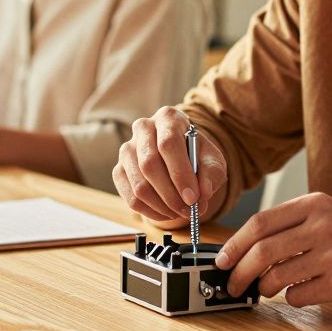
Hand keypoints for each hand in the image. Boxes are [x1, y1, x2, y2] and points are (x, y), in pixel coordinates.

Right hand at [111, 107, 227, 224]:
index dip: (180, 173)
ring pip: (139, 185)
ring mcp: (127, 149)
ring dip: (162, 206)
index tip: (193, 197)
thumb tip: (203, 193)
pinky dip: (151, 212)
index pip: (168, 143)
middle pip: (149, 164)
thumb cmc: (196, 156)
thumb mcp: (212, 160)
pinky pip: (131, 198)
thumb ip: (211, 174)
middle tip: (188, 210)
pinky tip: (166, 212)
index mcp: (168, 118)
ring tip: (180, 212)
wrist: (180, 158)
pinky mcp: (119, 171)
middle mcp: (143, 128)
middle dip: (171, 194)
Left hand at [216, 192, 331, 305]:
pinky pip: (298, 295)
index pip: (260, 223)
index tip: (223, 259)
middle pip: (262, 250)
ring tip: (265, 289)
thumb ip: (294, 224)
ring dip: (263, 287)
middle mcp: (322, 226)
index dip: (235, 244)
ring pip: (276, 275)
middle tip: (233, 283)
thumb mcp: (330, 214)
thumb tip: (249, 246)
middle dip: (239, 271)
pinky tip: (300, 292)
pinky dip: (291, 298)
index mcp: (314, 204)